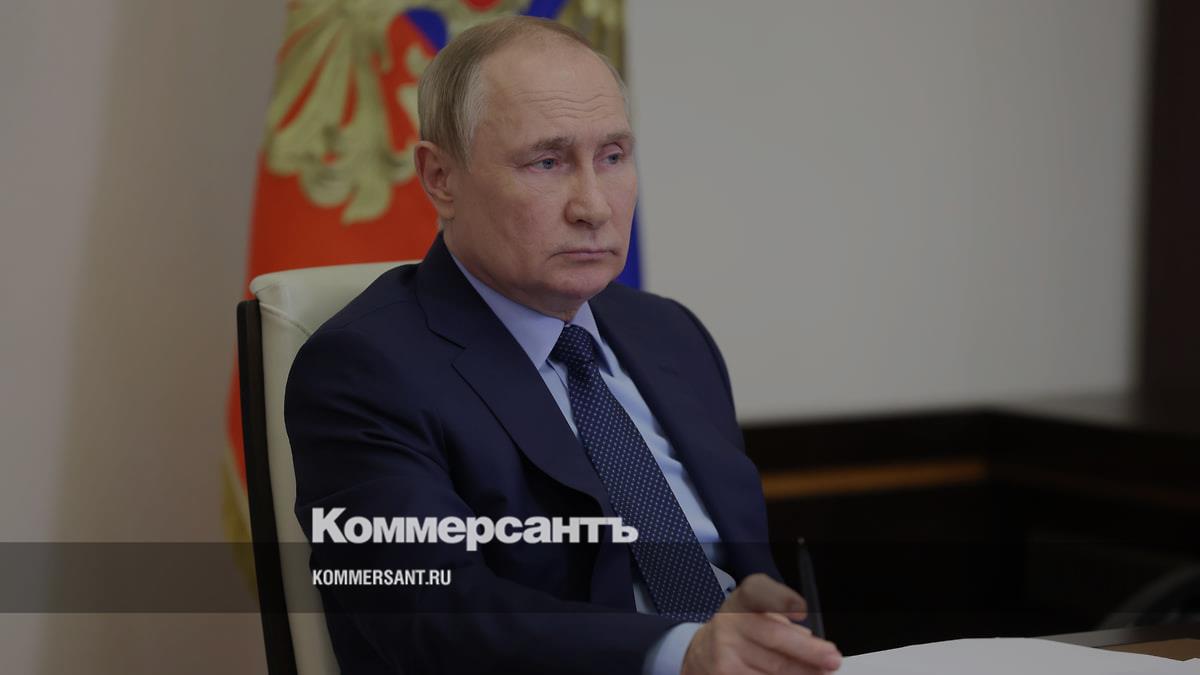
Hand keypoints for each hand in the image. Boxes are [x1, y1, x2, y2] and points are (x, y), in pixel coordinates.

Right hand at [681, 574, 841, 674]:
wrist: (702, 653)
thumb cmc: (741, 630)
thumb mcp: (757, 614)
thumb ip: (783, 621)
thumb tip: (813, 642)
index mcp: (742, 599)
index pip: (758, 591)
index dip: (779, 599)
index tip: (801, 609)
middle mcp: (730, 621)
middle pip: (774, 636)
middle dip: (808, 651)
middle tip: (832, 659)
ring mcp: (726, 651)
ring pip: (774, 668)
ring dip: (802, 672)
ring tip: (820, 673)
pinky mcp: (725, 674)